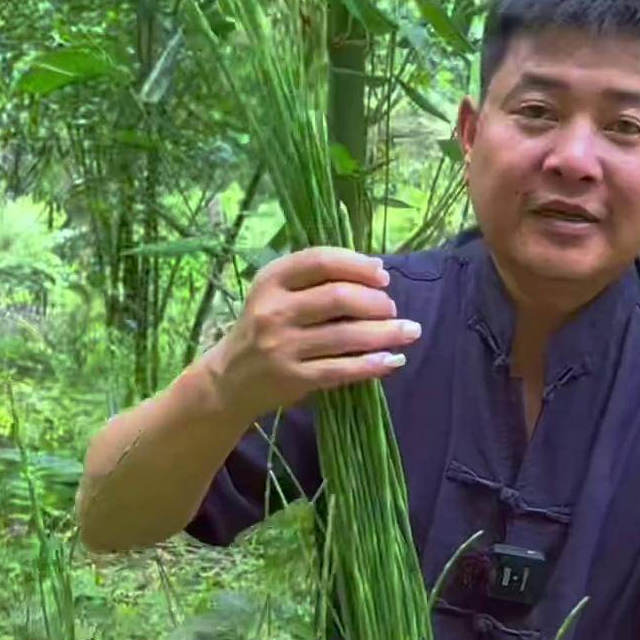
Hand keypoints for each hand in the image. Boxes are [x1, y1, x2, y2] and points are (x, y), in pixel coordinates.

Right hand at [206, 246, 421, 421]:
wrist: (230, 378)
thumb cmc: (264, 327)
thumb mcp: (276, 293)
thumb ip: (315, 279)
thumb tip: (376, 271)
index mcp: (271, 280)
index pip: (320, 261)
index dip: (358, 265)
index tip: (383, 275)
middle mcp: (273, 310)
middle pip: (337, 298)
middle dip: (375, 302)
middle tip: (392, 308)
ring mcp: (282, 346)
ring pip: (345, 336)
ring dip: (385, 333)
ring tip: (409, 332)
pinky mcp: (292, 378)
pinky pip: (341, 370)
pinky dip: (372, 365)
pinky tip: (393, 360)